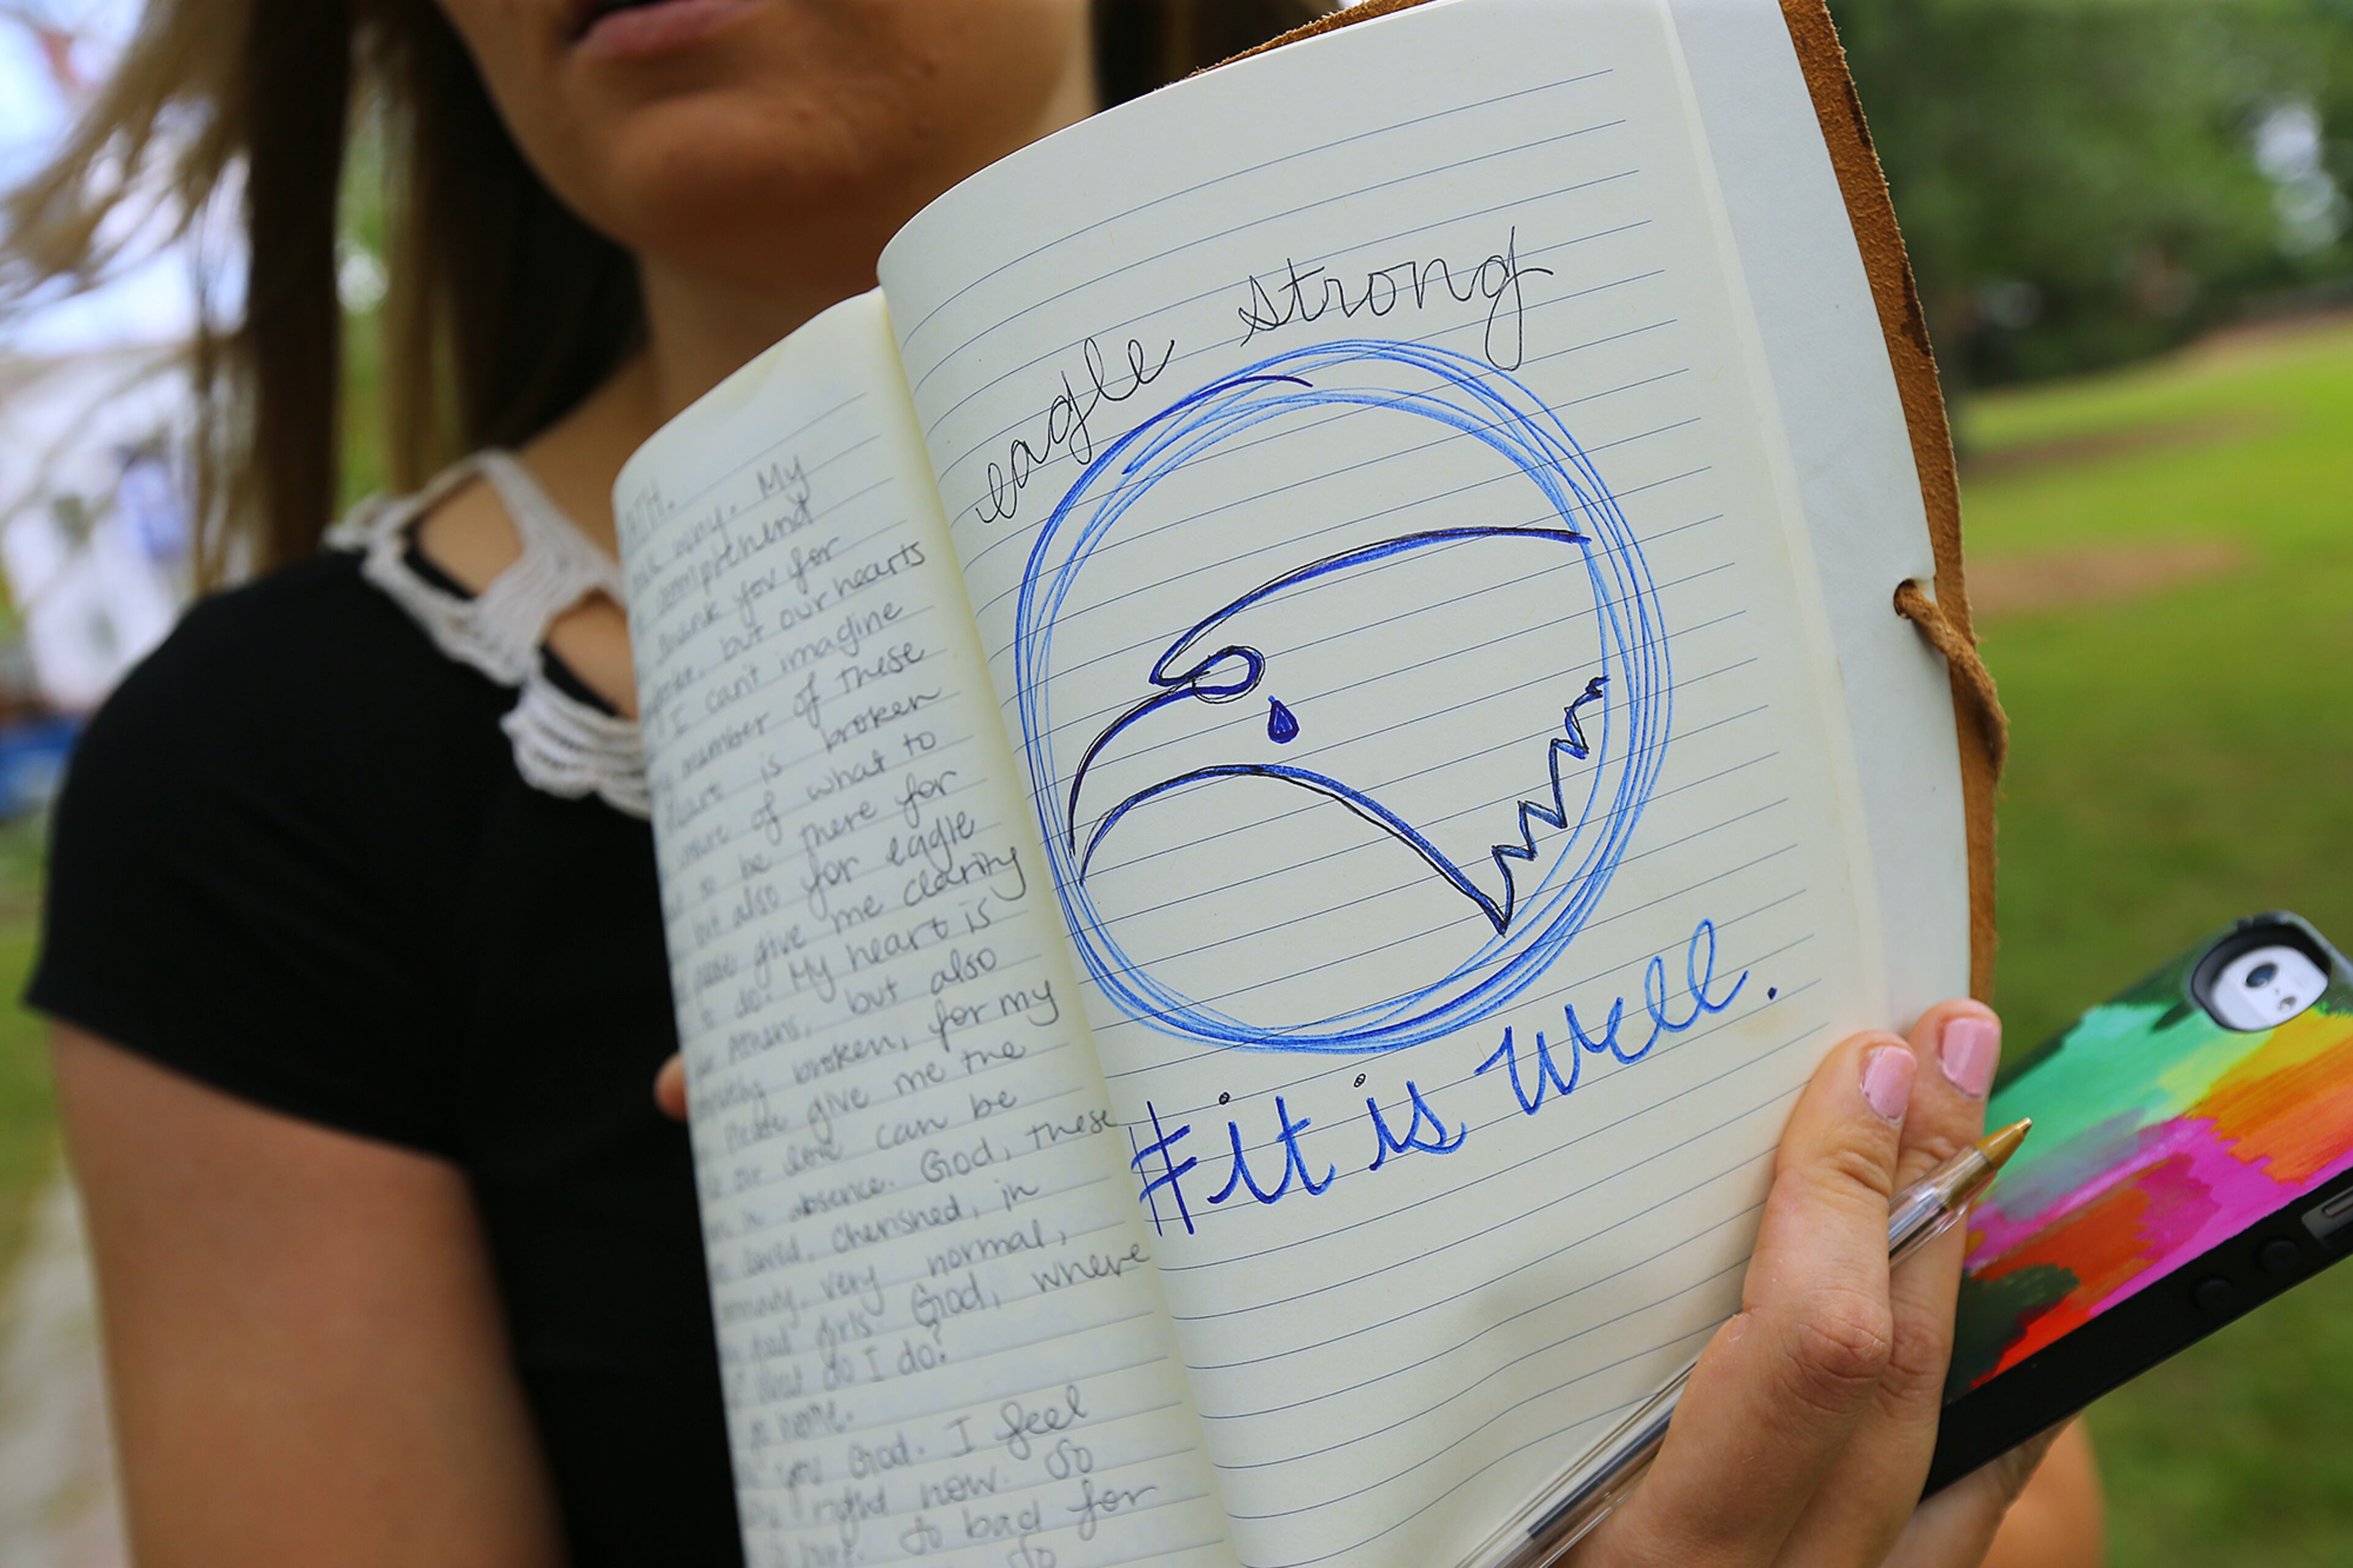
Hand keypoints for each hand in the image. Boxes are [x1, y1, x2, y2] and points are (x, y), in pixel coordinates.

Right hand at [648, 1004, 2083, 1564]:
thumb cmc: (1154, 1544)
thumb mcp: (1123, 1483)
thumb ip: (997, 1348)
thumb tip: (710, 1090)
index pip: (1789, 1382)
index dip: (1845, 1208)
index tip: (1868, 1055)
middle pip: (1902, 1416)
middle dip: (1932, 1221)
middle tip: (1923, 1040)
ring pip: (1969, 1519)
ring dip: (1974, 1341)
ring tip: (1938, 1172)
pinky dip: (1960, 1471)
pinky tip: (1921, 1370)